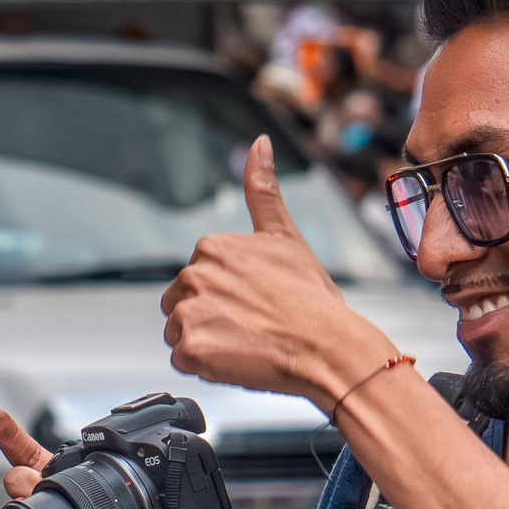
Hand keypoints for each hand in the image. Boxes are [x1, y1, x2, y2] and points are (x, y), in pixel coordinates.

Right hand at [0, 409, 199, 508]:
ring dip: (22, 490)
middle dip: (15, 454)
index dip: (37, 445)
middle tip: (4, 433)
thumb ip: (155, 502)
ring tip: (22, 480)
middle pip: (32, 480)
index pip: (63, 468)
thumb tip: (147, 469)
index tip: (8, 420)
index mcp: (97, 507)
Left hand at [158, 137, 392, 407]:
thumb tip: (258, 143)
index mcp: (212, 247)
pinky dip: (206, 365)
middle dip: (209, 316)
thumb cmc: (312, 299)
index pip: (197, 276)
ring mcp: (190, 313)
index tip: (254, 301)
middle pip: (180, 303)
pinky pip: (183, 359)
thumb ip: (262, 191)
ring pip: (179, 331)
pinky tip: (237, 358)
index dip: (225, 294)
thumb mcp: (286, 236)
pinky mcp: (190, 349)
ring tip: (246, 342)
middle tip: (251, 325)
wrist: (329, 348)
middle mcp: (194, 276)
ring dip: (205, 340)